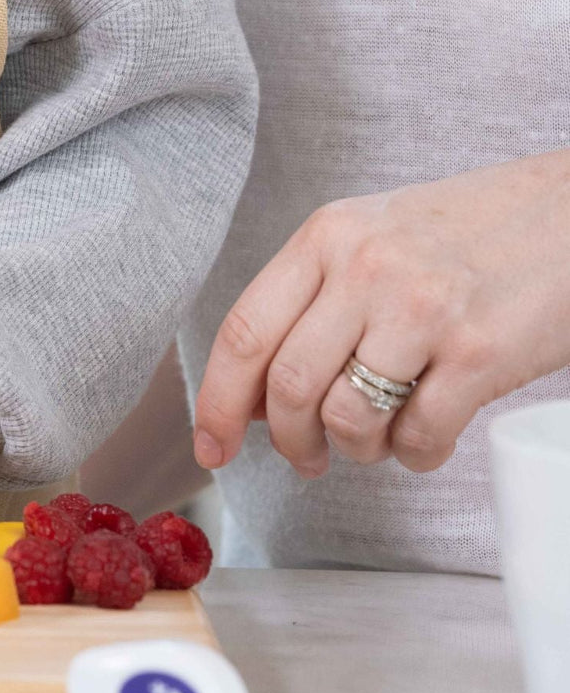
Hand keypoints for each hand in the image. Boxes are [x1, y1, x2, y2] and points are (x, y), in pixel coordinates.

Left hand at [194, 148, 569, 475]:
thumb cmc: (473, 232)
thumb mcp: (374, 240)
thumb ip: (311, 305)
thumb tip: (252, 401)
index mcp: (327, 236)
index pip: (243, 334)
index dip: (215, 405)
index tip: (211, 447)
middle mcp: (367, 266)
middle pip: (288, 387)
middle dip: (289, 443)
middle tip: (308, 459)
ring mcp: (423, 308)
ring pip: (347, 418)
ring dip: (357, 450)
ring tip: (379, 438)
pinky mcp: (480, 351)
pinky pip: (417, 436)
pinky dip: (415, 454)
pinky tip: (428, 435)